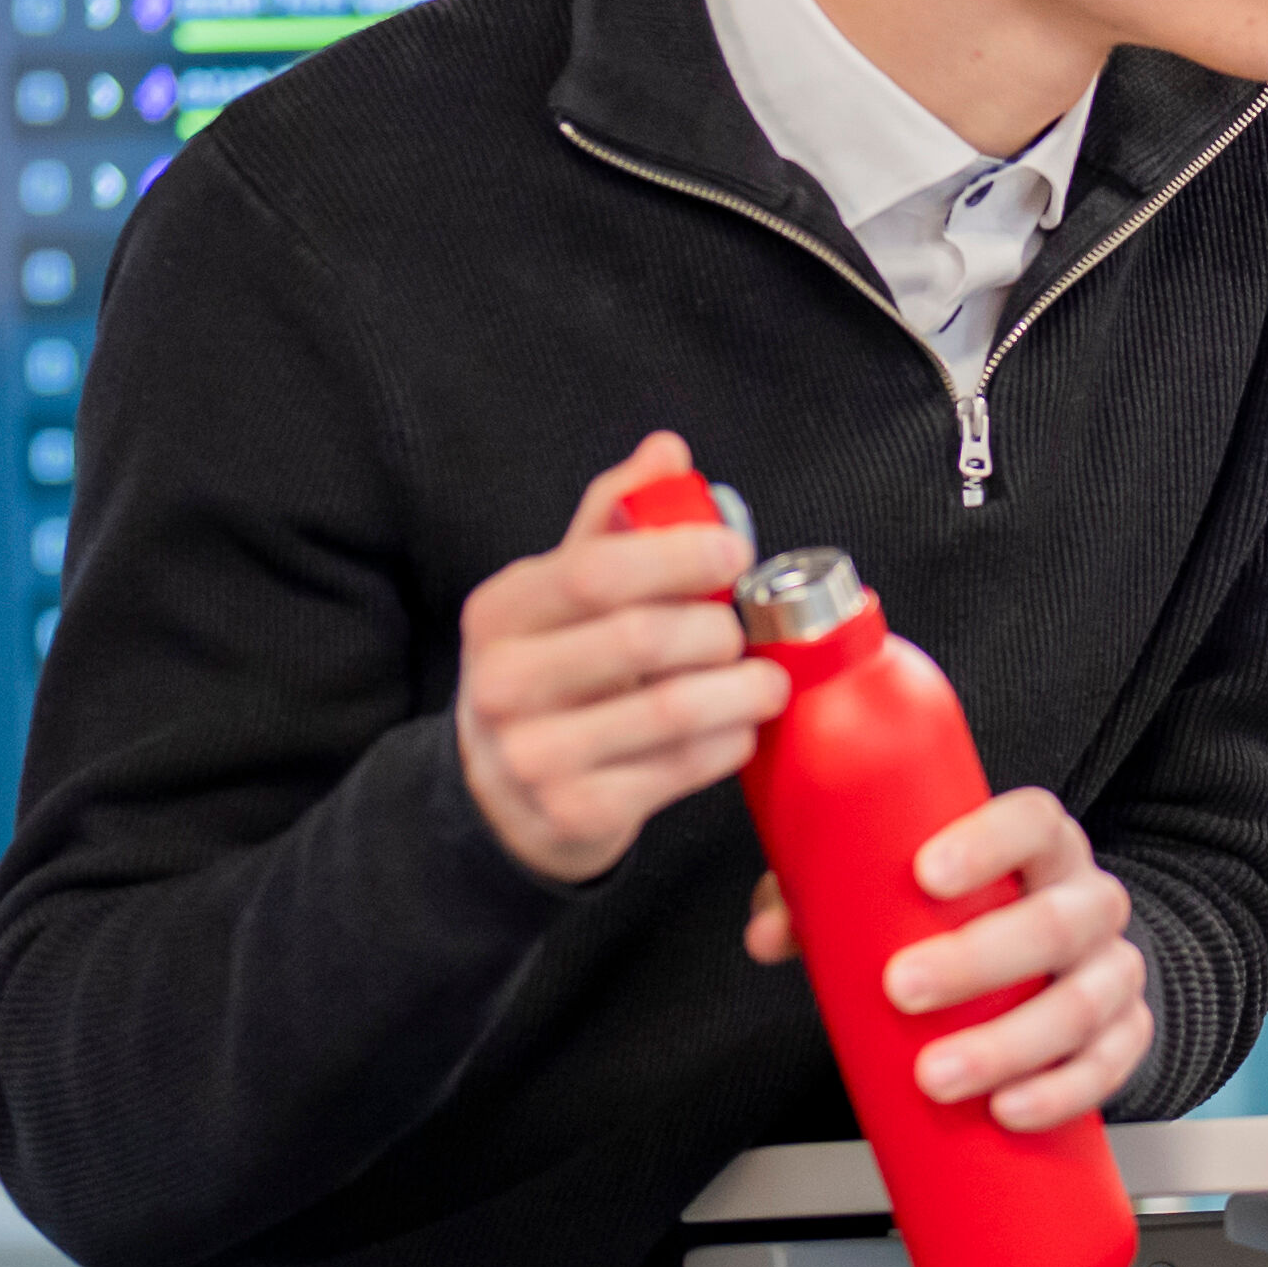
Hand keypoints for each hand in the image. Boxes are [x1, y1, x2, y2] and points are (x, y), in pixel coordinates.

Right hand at [452, 437, 772, 883]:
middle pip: (640, 638)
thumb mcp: (560, 594)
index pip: (595, 570)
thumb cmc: (551, 674)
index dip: (678, 555)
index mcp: (500, 612)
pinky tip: (739, 729)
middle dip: (718, 629)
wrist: (503, 797)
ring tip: (767, 680)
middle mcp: (501, 684)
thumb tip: (666, 451)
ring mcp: (532, 757)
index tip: (736, 550)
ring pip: (670, 711)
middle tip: (748, 631)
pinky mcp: (574, 815)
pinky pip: (678, 769)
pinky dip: (727, 743)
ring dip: (741, 690)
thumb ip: (611, 521)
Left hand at [742, 782, 1153, 1135]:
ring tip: (937, 1075)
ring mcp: (1115, 970)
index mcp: (1043, 846)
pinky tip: (1008, 1111)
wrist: (1066, 961)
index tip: (924, 874)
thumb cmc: (976, 914)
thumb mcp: (911, 893)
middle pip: (1054, 924)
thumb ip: (832, 898)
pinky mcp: (1126, 1034)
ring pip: (1081, 1005)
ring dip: (1008, 1046)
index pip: (1033, 821)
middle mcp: (1090, 900)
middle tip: (901, 990)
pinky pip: (1109, 1066)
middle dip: (976, 962)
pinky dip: (1060, 1093)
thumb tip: (768, 935)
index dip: (986, 842)